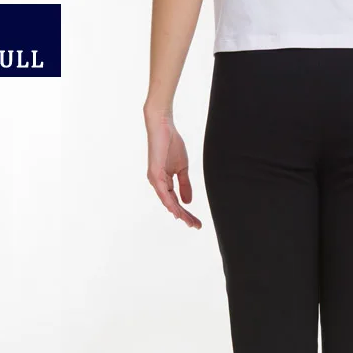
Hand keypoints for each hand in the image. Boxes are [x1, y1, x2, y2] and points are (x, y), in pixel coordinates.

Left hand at [145, 109, 201, 228]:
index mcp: (164, 182)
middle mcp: (158, 184)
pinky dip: (170, 203)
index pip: (176, 202)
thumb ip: (185, 185)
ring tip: (190, 223)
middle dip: (185, 216)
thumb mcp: (182, 168)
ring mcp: (155, 180)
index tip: (197, 222)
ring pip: (168, 202)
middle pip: (172, 205)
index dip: (187, 212)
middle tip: (196, 226)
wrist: (163, 126)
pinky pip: (163, 193)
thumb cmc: (171, 143)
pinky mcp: (155, 174)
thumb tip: (188, 202)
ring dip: (179, 213)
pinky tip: (177, 212)